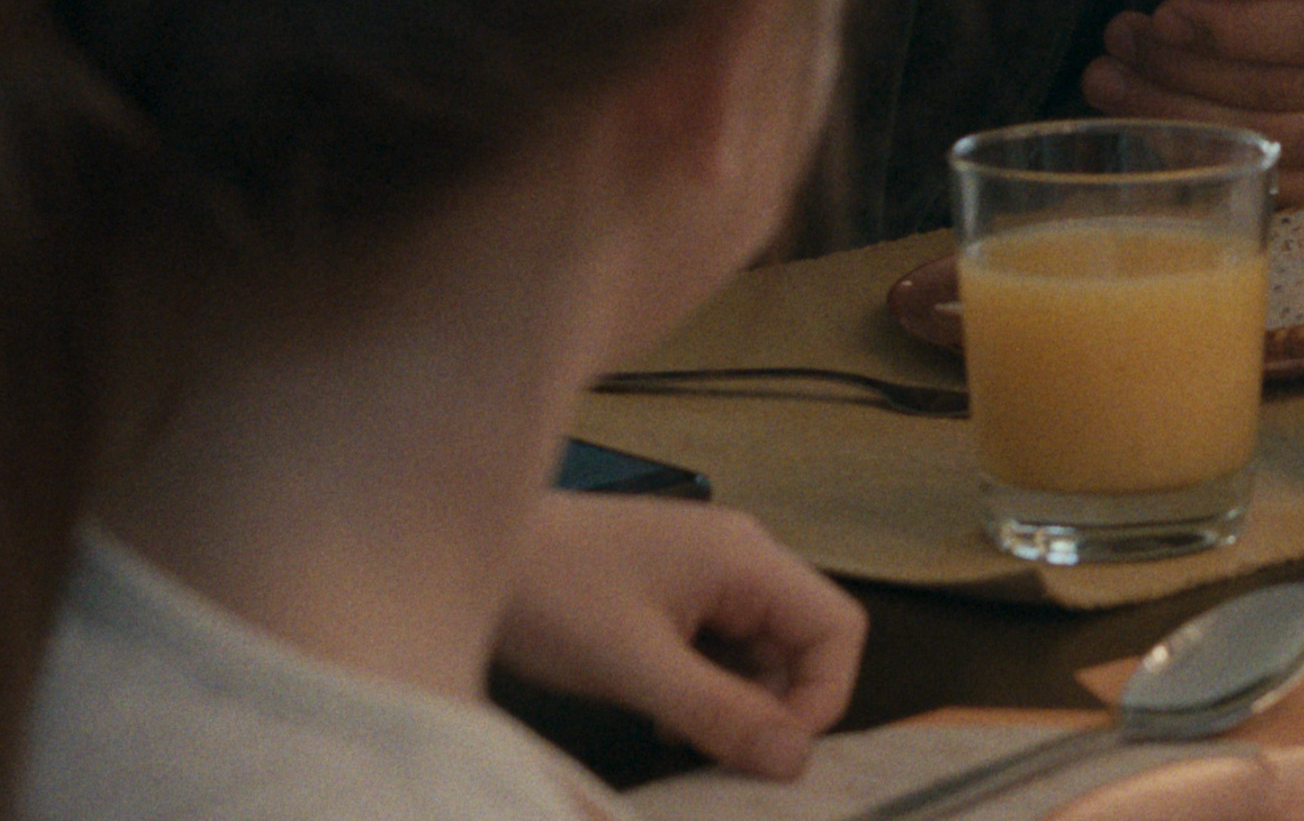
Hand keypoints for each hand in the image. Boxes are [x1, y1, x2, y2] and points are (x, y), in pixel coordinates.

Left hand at [495, 492, 861, 780]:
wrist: (467, 546)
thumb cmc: (549, 593)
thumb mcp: (635, 667)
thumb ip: (719, 713)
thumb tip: (793, 758)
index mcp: (746, 559)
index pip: (836, 628)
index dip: (822, 697)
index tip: (773, 752)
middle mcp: (739, 559)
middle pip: (803, 642)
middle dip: (775, 706)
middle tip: (722, 754)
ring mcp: (708, 573)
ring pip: (761, 651)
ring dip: (736, 701)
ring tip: (679, 730)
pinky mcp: (676, 591)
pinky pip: (722, 647)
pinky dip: (706, 687)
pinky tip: (661, 709)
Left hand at [1082, 0, 1303, 153]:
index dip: (1240, 30)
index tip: (1164, 17)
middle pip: (1300, 91)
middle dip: (1194, 73)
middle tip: (1121, 42)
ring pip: (1283, 144)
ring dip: (1184, 117)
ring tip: (1109, 78)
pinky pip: (1273, 183)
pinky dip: (1202, 157)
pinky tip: (1144, 121)